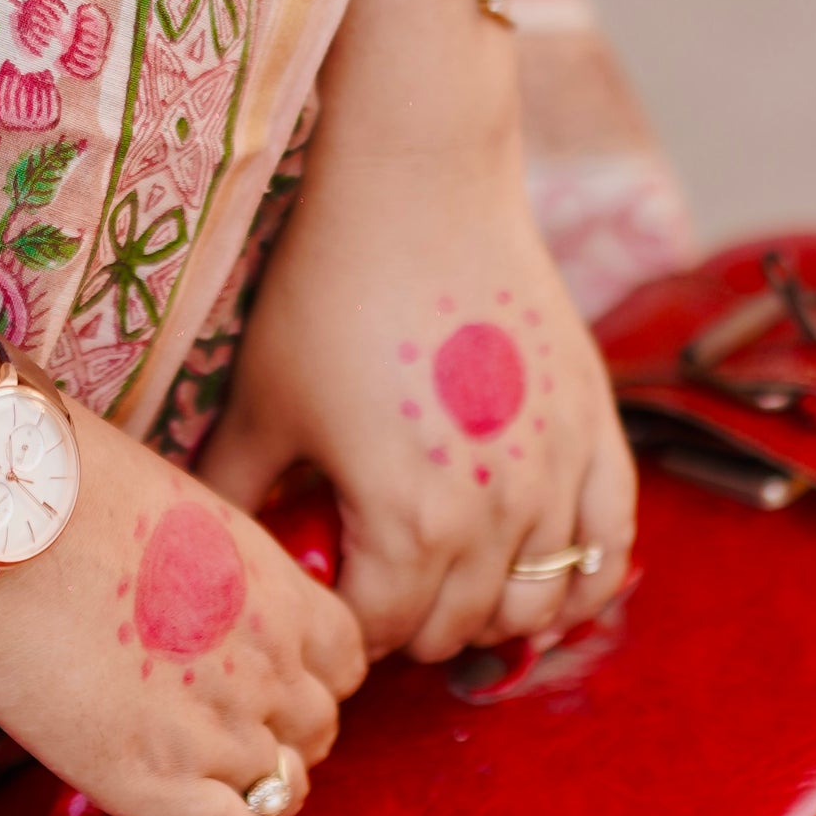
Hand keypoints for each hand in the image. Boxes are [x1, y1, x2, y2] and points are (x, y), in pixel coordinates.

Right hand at [0, 402, 364, 815]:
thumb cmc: (62, 487)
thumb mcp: (175, 509)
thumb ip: (208, 565)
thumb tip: (180, 582)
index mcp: (280, 591)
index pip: (344, 660)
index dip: (307, 678)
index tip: (266, 681)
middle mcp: (270, 664)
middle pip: (317, 730)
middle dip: (281, 737)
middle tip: (224, 736)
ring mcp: (221, 729)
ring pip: (282, 791)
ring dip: (252, 794)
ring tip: (205, 789)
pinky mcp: (157, 782)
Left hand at [198, 8, 636, 662]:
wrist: (420, 185)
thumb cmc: (330, 289)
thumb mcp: (262, 403)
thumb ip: (235, 494)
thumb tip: (204, 551)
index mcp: (406, 520)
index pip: (377, 631)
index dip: (340, 626)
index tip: (318, 598)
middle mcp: (496, 512)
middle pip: (455, 628)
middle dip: (406, 624)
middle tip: (371, 585)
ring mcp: (558, 472)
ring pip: (538, 605)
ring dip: (489, 612)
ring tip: (446, 582)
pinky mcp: (598, 428)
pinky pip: (611, 549)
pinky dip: (580, 582)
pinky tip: (542, 580)